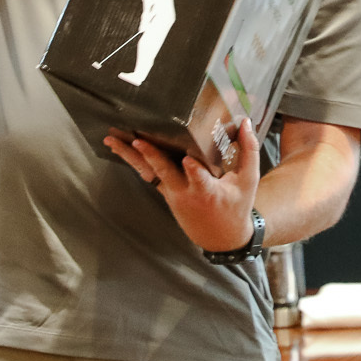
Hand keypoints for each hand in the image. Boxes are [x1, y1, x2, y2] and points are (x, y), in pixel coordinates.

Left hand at [105, 119, 261, 251]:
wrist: (220, 237)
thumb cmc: (236, 206)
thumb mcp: (248, 180)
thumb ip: (248, 150)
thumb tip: (246, 122)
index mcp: (209, 190)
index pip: (200, 179)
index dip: (193, 170)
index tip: (188, 160)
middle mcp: (186, 192)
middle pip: (165, 172)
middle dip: (152, 157)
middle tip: (138, 141)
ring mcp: (172, 192)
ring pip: (148, 172)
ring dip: (130, 156)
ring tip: (113, 139)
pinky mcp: (164, 191)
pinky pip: (146, 174)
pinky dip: (132, 160)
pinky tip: (118, 146)